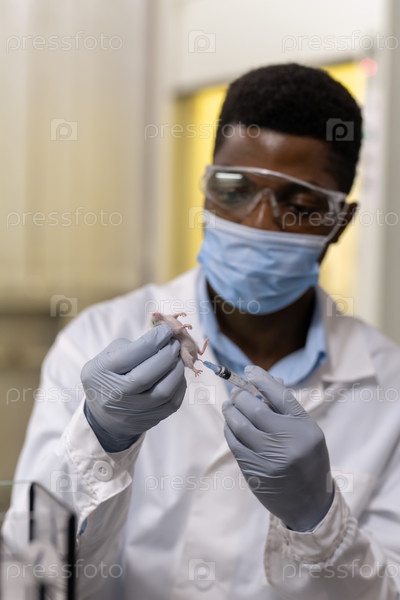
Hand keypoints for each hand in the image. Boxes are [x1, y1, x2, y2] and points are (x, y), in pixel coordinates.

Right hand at [81, 324, 186, 451]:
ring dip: (177, 370)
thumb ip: (133, 346)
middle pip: (148, 375)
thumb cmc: (108, 376)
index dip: (156, 338)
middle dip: (167, 354)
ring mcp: (132, 411)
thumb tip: (164, 338)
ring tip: (177, 358)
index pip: (133, 353)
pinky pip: (172, 403)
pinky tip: (176, 374)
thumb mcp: (108, 356)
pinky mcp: (149, 420)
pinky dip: (179, 384)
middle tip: (174, 343)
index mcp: (102, 371)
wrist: (103, 416)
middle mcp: (115, 394)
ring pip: (164, 391)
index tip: (166, 330)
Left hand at [222, 366, 333, 531]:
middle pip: (255, 409)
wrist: (309, 502)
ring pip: (240, 426)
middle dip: (241, 397)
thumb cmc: (307, 458)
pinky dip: (229, 430)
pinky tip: (230, 425)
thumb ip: (286, 408)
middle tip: (236, 394)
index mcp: (304, 427)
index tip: (249, 370)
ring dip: (230, 412)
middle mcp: (288, 441)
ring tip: (229, 406)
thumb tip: (263, 381)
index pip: (280, 395)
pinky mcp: (254, 470)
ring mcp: (269, 458)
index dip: (262, 380)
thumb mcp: (306, 431)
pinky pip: (234, 443)